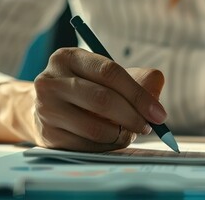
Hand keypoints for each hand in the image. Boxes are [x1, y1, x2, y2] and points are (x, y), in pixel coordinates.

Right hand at [32, 48, 166, 151]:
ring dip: (121, 135)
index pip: (109, 72)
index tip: (158, 113)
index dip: (138, 94)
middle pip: (102, 100)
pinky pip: (87, 147)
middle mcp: (51, 81)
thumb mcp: (108, 76)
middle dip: (133, 117)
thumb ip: (138, 79)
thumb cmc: (87, 89)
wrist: (49, 108)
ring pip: (95, 128)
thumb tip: (156, 86)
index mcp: (68, 57)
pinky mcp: (48, 135)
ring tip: (128, 132)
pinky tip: (111, 140)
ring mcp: (46, 109)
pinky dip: (107, 147)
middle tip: (148, 127)